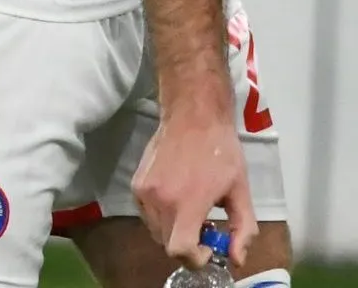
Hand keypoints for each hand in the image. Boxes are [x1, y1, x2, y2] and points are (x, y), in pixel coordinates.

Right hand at [132, 102, 255, 268]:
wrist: (193, 117)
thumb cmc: (222, 153)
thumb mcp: (241, 193)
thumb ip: (242, 230)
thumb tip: (236, 259)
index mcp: (187, 203)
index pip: (179, 250)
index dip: (195, 259)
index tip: (209, 248)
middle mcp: (159, 201)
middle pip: (167, 245)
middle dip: (188, 246)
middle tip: (206, 227)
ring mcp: (143, 192)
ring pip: (156, 231)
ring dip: (174, 232)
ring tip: (191, 212)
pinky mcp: (136, 184)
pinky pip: (147, 215)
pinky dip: (162, 217)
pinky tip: (177, 199)